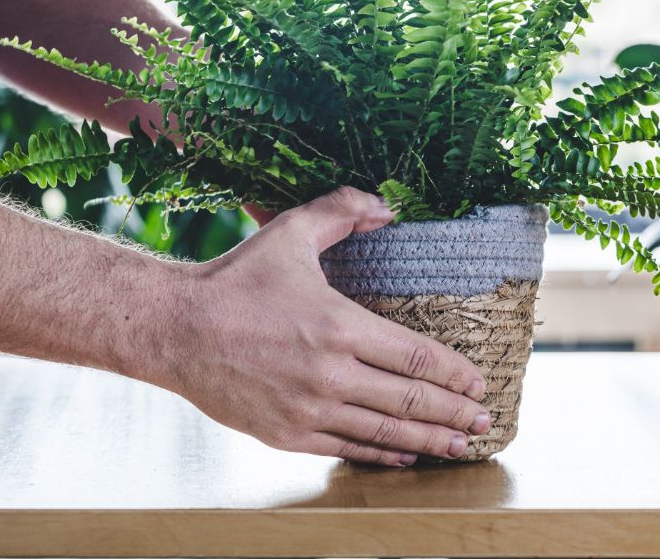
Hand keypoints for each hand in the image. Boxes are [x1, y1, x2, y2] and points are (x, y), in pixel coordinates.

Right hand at [156, 187, 489, 465]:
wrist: (175, 329)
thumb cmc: (233, 279)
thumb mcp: (289, 232)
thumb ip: (341, 211)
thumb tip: (387, 206)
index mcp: (339, 325)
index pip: (417, 357)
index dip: (455, 373)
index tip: (478, 381)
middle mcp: (330, 374)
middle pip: (410, 400)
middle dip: (454, 412)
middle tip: (484, 419)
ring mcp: (309, 409)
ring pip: (385, 432)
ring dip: (430, 439)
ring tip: (461, 445)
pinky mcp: (287, 434)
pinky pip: (347, 448)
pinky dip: (382, 453)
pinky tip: (405, 453)